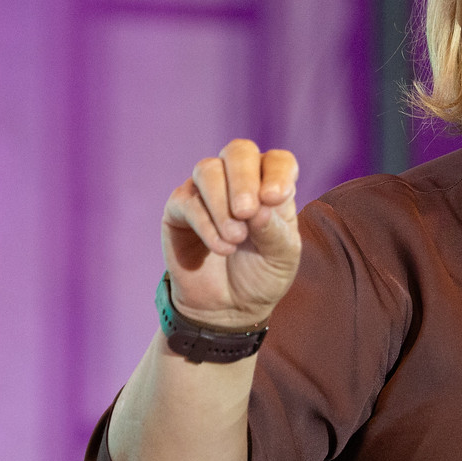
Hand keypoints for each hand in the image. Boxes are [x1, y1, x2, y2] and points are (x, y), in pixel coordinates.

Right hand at [161, 139, 300, 330]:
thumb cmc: (262, 275)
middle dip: (243, 179)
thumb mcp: (282, 256)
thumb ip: (274, 229)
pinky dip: (206, 225)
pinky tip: (222, 248)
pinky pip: (188, 201)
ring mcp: (206, 191)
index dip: (277, 172)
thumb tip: (258, 207)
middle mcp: (238, 180)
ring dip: (222, 204)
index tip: (275, 199)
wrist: (230, 308)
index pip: (277, 160)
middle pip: (238, 152)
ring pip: (207, 169)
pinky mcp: (179, 208)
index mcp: (270, 185)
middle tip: (248, 212)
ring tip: (236, 238)